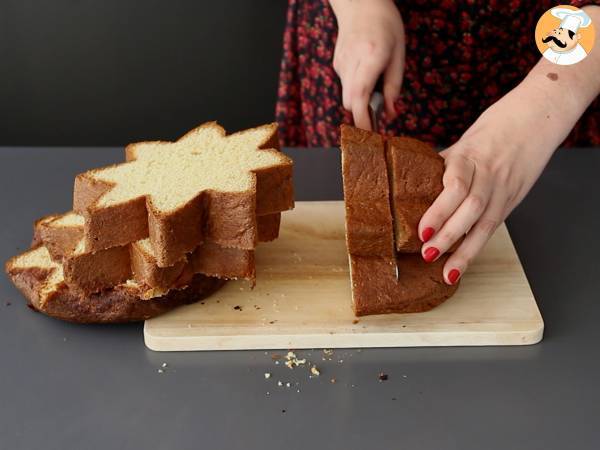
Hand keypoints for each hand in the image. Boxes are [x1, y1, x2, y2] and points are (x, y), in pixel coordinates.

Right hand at [330, 0, 404, 128]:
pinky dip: (356, 88)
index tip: (369, 134)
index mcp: (371, 57)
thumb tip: (390, 113)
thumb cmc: (385, 26)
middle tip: (378, 120)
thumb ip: (394, 86)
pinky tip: (365, 72)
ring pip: (347, 96)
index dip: (363, 119)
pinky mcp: (336, 64)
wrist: (361, 5)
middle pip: (350, 102)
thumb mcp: (398, 54)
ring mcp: (341, 63)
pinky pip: (346, 86)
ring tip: (375, 86)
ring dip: (360, 100)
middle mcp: (352, 62)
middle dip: (362, 114)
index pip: (360, 95)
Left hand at [417, 85, 560, 284]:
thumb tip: (414, 186)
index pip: (455, 186)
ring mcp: (504, 188)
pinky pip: (493, 226)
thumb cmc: (494, 127)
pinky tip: (463, 264)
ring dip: (465, 251)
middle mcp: (490, 174)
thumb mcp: (464, 142)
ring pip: (485, 223)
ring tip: (447, 272)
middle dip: (448, 234)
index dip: (438, 211)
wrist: (536, 117)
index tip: (422, 231)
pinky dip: (477, 246)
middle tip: (427, 253)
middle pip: (471, 209)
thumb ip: (443, 166)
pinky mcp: (513, 199)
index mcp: (471, 155)